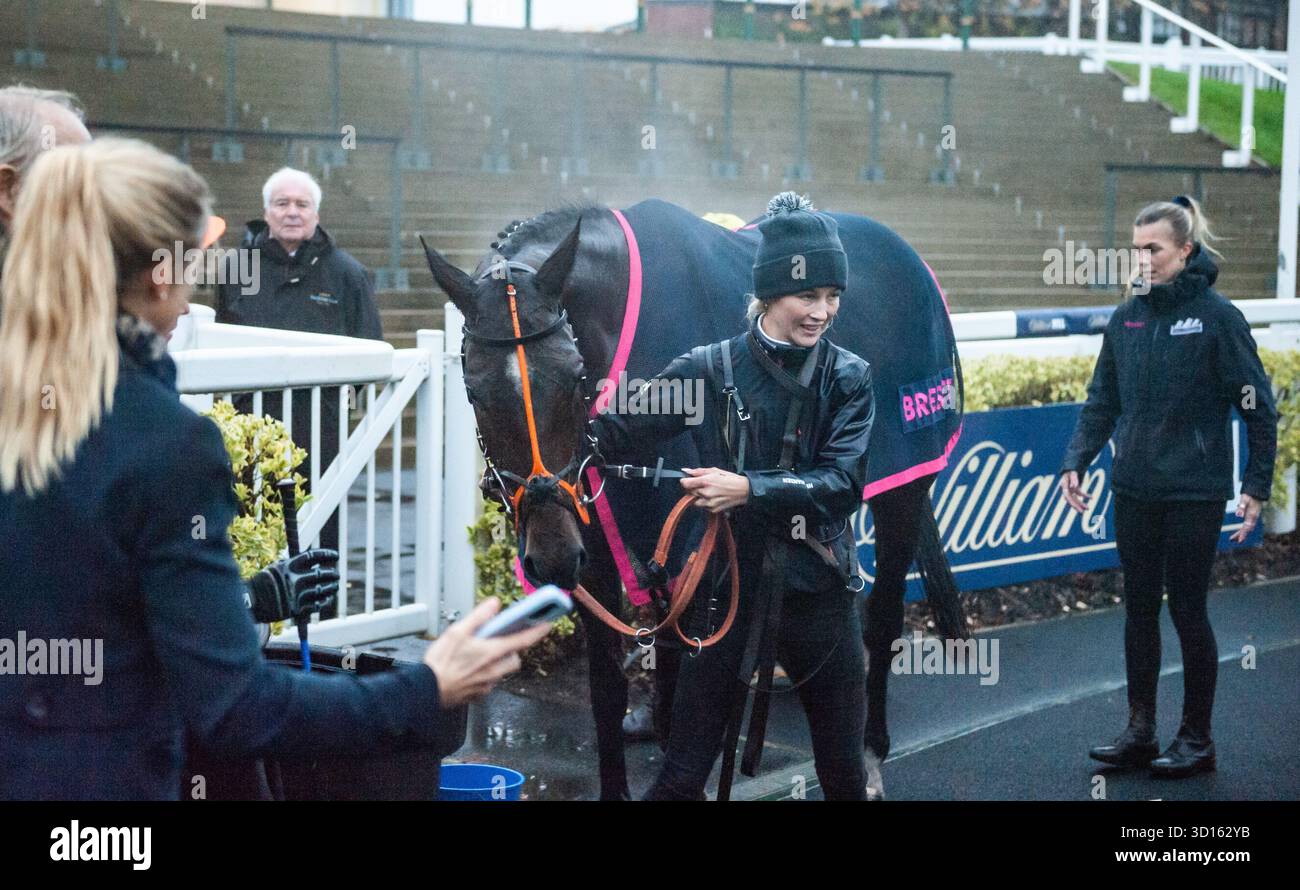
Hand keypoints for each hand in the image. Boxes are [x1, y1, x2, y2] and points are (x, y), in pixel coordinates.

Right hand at [248, 548, 339, 622]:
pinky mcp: (297, 608)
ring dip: (332, 587)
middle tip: (336, 574)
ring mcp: (296, 594)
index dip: (327, 555)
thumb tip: (311, 560)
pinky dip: (324, 601)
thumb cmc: (263, 584)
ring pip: (323, 589)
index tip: (336, 556)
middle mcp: (294, 579)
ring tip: (335, 586)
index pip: (314, 556)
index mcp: (289, 566)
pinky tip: (327, 599)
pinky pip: (317, 604)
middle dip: (332, 574)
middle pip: (321, 574)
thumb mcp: (275, 568)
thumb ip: (292, 564)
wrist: (250, 603)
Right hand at [423, 598, 552, 707]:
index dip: (538, 631)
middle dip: (512, 650)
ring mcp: (487, 684)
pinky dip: (487, 674)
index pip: (523, 640)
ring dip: (500, 662)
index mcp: (491, 652)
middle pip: (515, 658)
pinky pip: (491, 682)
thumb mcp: (457, 632)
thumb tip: (494, 605)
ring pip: (503, 671)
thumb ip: (478, 617)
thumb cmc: (440, 663)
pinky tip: (472, 669)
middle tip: (500, 641)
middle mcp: (493, 670)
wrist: (426, 691)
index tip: (547, 624)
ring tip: (482, 654)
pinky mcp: (479, 694)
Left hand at [680, 466, 749, 512]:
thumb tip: (685, 471)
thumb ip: (698, 471)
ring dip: (697, 497)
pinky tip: (713, 497)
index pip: (685, 484)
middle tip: (700, 485)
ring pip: (694, 502)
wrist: (743, 491)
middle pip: (688, 493)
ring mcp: (709, 503)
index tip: (688, 480)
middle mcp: (706, 493)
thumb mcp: (715, 470)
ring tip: (707, 492)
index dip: (685, 481)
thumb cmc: (730, 479)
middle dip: (692, 488)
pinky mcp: (712, 510)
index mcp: (706, 481)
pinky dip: (705, 502)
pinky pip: (703, 507)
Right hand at [1058, 470, 1089, 514]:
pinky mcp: (1074, 490)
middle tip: (1082, 512)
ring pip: (1075, 499)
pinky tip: (1091, 497)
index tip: (1076, 506)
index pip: (1067, 496)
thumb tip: (1074, 486)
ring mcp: (1070, 490)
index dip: (1071, 501)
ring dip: (1081, 503)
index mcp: (1064, 486)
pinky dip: (1085, 496)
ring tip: (1087, 508)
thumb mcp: (1072, 473)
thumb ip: (1073, 479)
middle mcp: (1066, 490)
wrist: (1070, 469)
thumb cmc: (1070, 471)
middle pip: (1071, 499)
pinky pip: (1079, 494)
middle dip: (1076, 506)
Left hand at [1230, 493, 1262, 542]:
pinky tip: (1236, 533)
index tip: (1240, 540)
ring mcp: (1252, 518)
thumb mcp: (1244, 500)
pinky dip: (1242, 530)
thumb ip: (1241, 507)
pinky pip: (1246, 526)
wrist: (1256, 492)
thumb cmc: (1249, 496)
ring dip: (1240, 534)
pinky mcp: (1250, 516)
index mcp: (1252, 515)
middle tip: (1231, 540)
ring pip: (1247, 528)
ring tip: (1232, 539)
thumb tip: (1237, 515)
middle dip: (1240, 535)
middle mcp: (1253, 518)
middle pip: (1247, 529)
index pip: (1247, 527)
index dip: (1243, 534)